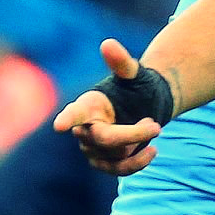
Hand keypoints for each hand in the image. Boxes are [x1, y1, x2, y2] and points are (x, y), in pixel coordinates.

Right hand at [52, 39, 161, 175]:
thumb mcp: (134, 74)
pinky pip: (117, 170)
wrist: (148, 105)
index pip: (74, 113)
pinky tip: (153, 151)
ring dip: (137, 145)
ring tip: (153, 127)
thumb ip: (122, 62)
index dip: (67, 119)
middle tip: (155, 124)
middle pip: (102, 139)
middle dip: (132, 134)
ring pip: (112, 156)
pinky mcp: (104, 161)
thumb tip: (108, 44)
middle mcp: (84, 128)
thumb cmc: (138, 87)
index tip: (60, 126)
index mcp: (87, 105)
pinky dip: (137, 163)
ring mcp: (92, 147)